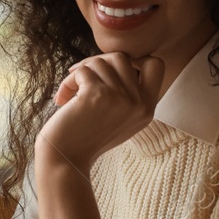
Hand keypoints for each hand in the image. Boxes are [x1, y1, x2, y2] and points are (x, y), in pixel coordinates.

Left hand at [37, 52, 164, 172]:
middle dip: (97, 62)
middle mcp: (138, 104)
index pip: (156, 65)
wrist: (65, 161)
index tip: (111, 70)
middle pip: (122, 58)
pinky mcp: (97, 95)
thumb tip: (116, 60)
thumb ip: (127, 93)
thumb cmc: (86, 138)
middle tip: (80, 76)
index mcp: (147, 110)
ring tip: (69, 92)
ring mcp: (119, 99)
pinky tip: (62, 99)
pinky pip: (82, 71)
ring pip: (100, 62)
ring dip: (79, 73)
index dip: (135, 59)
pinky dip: (69, 81)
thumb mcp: (119, 119)